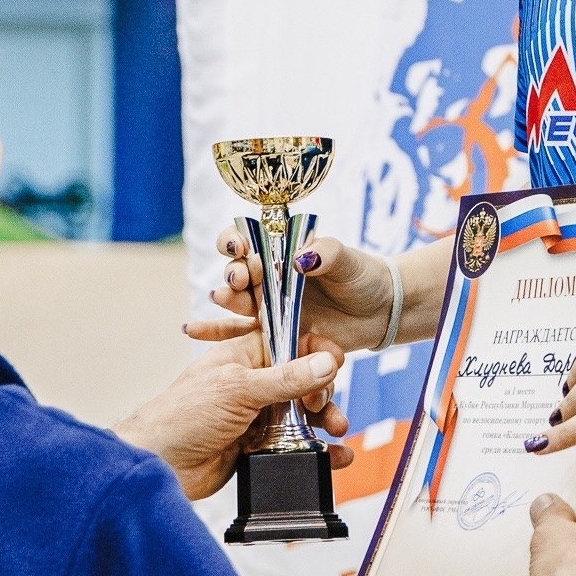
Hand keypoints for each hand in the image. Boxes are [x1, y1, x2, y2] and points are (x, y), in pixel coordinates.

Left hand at [115, 331, 352, 500]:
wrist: (160, 466)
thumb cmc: (185, 416)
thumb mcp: (239, 389)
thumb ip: (285, 378)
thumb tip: (326, 361)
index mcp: (244, 356)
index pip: (289, 342)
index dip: (315, 350)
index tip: (334, 362)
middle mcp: (253, 384)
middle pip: (302, 381)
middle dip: (323, 392)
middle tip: (324, 408)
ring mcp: (257, 416)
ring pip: (303, 414)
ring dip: (326, 421)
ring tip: (340, 433)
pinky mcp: (259, 447)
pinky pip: (296, 445)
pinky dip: (318, 450)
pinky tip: (336, 457)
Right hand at [186, 226, 398, 355]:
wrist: (380, 313)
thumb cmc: (362, 277)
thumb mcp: (347, 260)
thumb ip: (327, 253)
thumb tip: (300, 257)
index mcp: (281, 251)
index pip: (247, 239)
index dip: (236, 239)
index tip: (241, 245)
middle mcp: (269, 277)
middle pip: (237, 271)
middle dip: (232, 271)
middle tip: (241, 276)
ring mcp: (271, 307)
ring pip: (237, 301)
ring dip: (227, 297)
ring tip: (226, 297)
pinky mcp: (276, 334)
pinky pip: (245, 335)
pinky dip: (218, 333)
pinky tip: (195, 331)